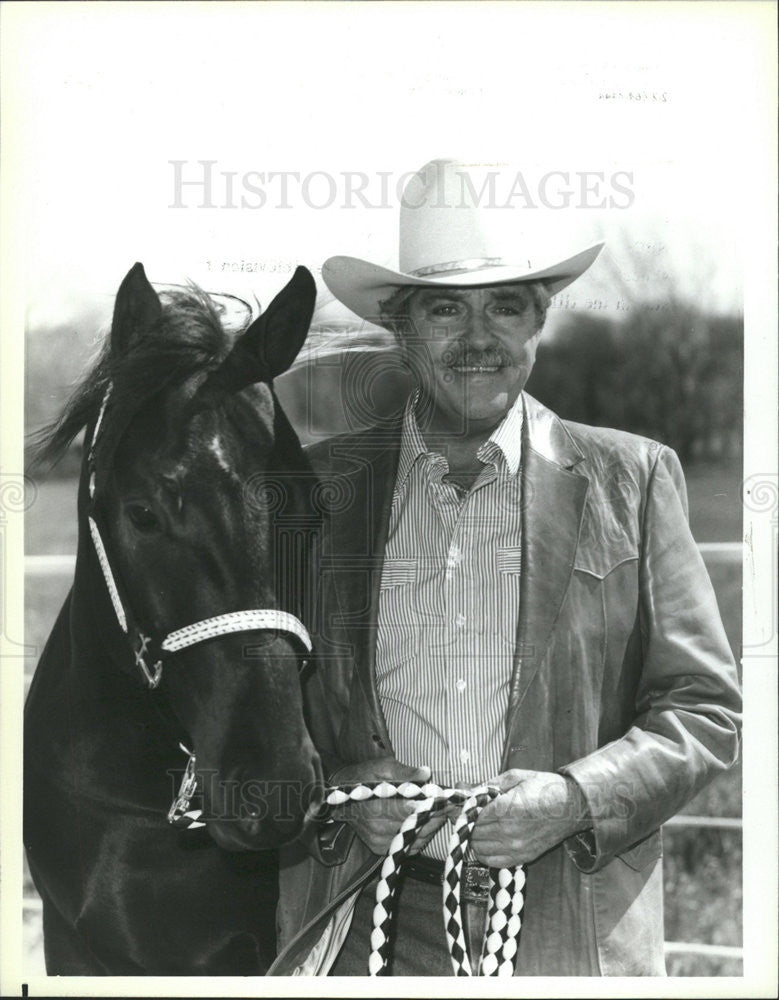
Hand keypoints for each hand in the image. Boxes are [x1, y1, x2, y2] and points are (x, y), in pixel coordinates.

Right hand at [330, 757, 449, 855]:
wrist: (341, 798)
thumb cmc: (363, 778)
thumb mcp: (382, 767)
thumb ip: (404, 771)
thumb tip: (425, 773)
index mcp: (378, 807)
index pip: (413, 811)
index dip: (432, 806)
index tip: (444, 798)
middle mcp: (378, 829)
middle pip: (418, 827)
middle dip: (434, 816)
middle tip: (445, 805)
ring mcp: (380, 842)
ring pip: (416, 839)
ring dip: (430, 826)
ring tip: (436, 812)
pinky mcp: (381, 849)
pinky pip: (409, 846)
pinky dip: (419, 835)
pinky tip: (422, 823)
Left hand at [469, 769, 589, 867]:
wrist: (572, 807)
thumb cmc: (545, 788)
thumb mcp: (516, 777)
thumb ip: (489, 785)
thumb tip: (468, 792)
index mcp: (505, 809)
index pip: (472, 816)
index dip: (465, 811)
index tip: (464, 807)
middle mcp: (509, 832)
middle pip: (474, 833)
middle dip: (469, 823)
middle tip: (471, 815)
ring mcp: (516, 847)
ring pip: (480, 849)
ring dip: (475, 838)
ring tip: (479, 827)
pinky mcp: (523, 857)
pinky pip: (493, 862)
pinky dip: (485, 853)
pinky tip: (487, 842)